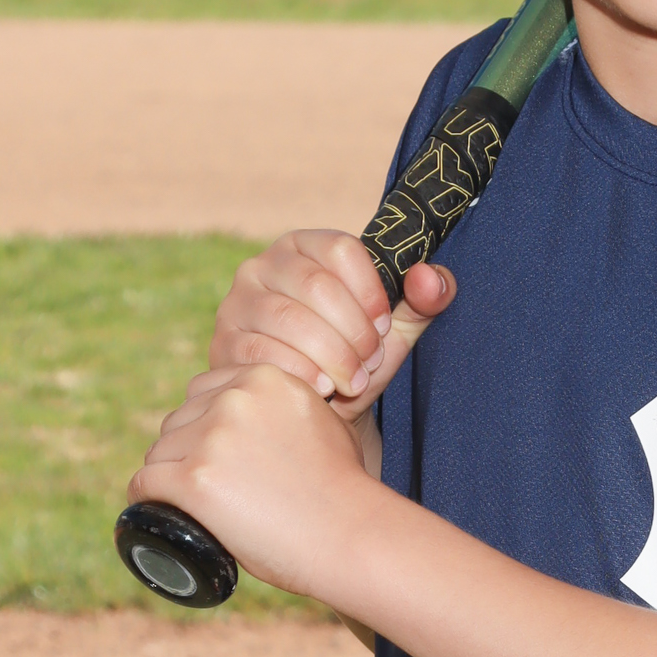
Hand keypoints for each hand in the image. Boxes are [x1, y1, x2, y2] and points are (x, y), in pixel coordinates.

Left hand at [128, 362, 372, 604]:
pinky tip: (154, 509)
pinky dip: (146, 499)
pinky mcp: (194, 480)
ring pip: (159, 453)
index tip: (212, 453)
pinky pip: (146, 483)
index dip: (204, 424)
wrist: (350, 532)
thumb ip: (288, 407)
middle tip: (208, 487)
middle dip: (185, 451)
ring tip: (190, 505)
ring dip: (167, 477)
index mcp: (264, 377)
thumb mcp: (324, 421)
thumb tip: (262, 422)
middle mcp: (234, 400)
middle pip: (178, 421)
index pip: (204, 390)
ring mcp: (211, 439)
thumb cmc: (344, 487)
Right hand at [209, 229, 456, 416]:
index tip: (384, 326)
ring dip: (332, 356)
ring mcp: (238, 302)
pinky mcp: (224, 342)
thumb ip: (423, 300)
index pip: (341, 249)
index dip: (371, 292)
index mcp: (305, 247)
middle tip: (370, 362)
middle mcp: (263, 265)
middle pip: (316, 286)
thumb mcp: (393, 330)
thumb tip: (432, 278)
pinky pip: (262, 352)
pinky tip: (323, 390)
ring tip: (353, 381)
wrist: (314, 410)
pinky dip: (301, 373)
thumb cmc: (354, 358)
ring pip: (289, 320)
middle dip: (354, 332)